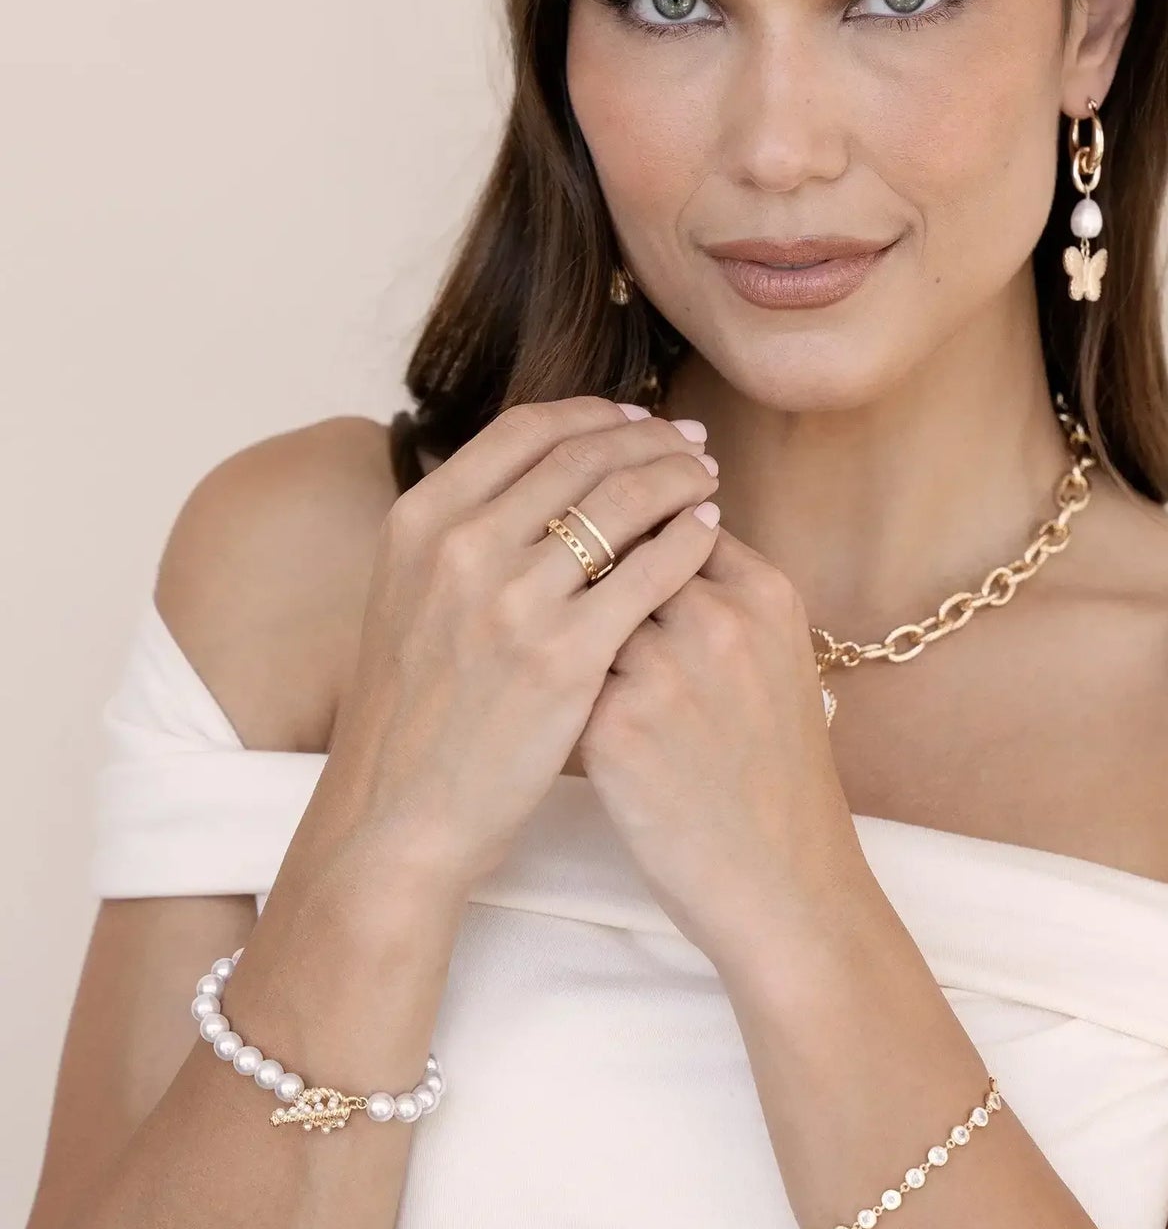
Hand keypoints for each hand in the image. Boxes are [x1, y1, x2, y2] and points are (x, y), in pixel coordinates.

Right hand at [315, 396, 721, 892]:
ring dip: (679, 477)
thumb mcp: (408, 596)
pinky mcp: (564, 656)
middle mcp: (461, 547)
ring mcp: (512, 600)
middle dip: (650, 440)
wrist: (398, 814)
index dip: (593, 413)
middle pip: (582, 455)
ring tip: (709, 479)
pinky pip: (651, 571)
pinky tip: (707, 534)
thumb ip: (459, 531)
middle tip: (692, 443)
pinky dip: (689, 540)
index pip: (525, 429)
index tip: (635, 419)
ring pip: (624, 500)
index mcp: (419, 521)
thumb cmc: (413, 713)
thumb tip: (532, 473)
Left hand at [575, 521, 871, 975]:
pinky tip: (553, 706)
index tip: (613, 551)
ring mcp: (665, 670)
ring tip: (556, 651)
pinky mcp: (615, 725)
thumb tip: (656, 540)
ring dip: (566, 622)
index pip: (677, 519)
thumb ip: (727, 595)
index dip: (638, 533)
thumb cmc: (775, 776)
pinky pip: (559, 670)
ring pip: (582, 605)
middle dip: (595, 568)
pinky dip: (553, 683)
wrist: (784, 883)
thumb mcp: (780, 662)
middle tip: (571, 595)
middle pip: (622, 547)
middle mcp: (718, 618)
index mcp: (765, 594)